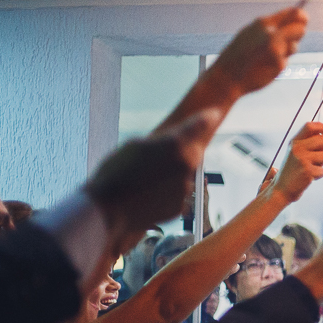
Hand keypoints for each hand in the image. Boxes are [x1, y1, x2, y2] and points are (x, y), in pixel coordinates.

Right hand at [86, 107, 223, 250]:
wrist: (108, 209)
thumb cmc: (115, 174)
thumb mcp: (134, 145)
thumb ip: (160, 141)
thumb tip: (171, 142)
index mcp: (175, 144)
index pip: (199, 126)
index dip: (206, 119)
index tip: (214, 114)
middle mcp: (186, 165)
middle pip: (193, 153)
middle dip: (182, 152)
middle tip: (158, 158)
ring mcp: (185, 187)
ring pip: (184, 175)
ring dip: (172, 174)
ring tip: (145, 180)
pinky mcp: (181, 205)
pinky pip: (177, 194)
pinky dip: (167, 192)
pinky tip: (147, 194)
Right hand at [207, 8, 307, 98]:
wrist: (228, 75)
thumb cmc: (239, 53)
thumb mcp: (251, 32)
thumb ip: (270, 26)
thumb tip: (293, 19)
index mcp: (264, 22)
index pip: (294, 13)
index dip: (301, 17)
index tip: (303, 21)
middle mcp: (272, 34)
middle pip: (300, 29)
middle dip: (299, 33)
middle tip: (290, 40)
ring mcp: (276, 49)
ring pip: (294, 46)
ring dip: (288, 50)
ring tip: (270, 54)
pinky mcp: (279, 64)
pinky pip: (285, 61)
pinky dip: (279, 63)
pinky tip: (265, 66)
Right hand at [272, 122, 322, 202]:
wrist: (281, 189)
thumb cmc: (291, 171)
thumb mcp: (295, 152)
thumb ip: (307, 142)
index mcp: (294, 142)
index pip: (310, 126)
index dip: (322, 127)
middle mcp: (297, 148)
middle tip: (314, 158)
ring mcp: (303, 159)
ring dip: (322, 164)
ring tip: (310, 168)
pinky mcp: (308, 171)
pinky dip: (319, 175)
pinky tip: (308, 178)